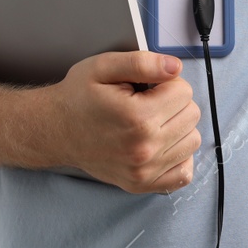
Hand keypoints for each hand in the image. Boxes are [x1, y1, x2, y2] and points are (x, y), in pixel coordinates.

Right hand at [43, 51, 201, 194]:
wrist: (55, 130)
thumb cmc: (79, 97)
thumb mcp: (103, 67)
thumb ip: (142, 63)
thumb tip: (175, 67)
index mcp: (138, 118)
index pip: (184, 91)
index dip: (167, 82)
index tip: (148, 87)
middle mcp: (144, 148)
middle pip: (191, 114)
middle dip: (174, 102)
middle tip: (147, 102)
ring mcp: (144, 171)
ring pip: (191, 140)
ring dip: (177, 126)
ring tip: (151, 121)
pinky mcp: (142, 184)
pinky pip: (183, 173)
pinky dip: (178, 156)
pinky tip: (160, 143)